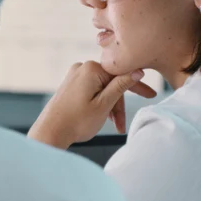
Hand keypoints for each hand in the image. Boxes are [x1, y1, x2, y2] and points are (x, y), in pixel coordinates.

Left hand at [28, 61, 157, 148]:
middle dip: (119, 104)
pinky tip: (103, 117)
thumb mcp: (104, 104)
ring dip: (110, 106)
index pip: (121, 74)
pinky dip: (100, 103)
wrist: (49, 132)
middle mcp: (81, 67)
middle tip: (123, 124)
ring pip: (102, 89)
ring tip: (113, 126)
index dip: (137, 87)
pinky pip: (92, 91)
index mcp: (91, 68)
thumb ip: (121, 86)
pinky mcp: (70, 85)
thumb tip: (137, 71)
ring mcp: (74, 76)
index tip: (151, 95)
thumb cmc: (75, 121)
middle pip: (112, 83)